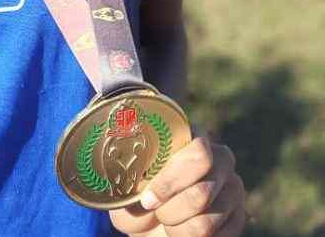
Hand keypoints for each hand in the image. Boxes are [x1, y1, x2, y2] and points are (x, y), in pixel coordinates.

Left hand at [110, 134, 245, 235]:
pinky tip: (182, 229)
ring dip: (177, 229)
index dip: (171, 182)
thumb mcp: (125, 190)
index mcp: (191, 137)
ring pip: (206, 222)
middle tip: (156, 212)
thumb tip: (134, 196)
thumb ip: (127, 187)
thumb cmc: (135, 197)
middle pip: (202, 192)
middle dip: (171, 211)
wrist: (152, 220)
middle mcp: (221, 158)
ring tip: (167, 222)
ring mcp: (233, 187)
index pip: (198, 154)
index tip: (147, 200)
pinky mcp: (239, 216)